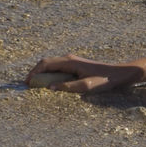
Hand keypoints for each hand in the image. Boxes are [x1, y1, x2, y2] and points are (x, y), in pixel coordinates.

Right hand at [25, 55, 142, 93]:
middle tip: (28, 86)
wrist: (119, 74)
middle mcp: (69, 59)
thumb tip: (49, 87)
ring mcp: (72, 61)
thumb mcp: (86, 86)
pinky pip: (58, 68)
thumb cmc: (105, 80)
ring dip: (42, 74)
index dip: (34, 72)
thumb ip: (67, 87)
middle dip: (35, 73)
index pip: (45, 64)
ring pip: (51, 65)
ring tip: (36, 86)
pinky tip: (50, 84)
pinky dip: (50, 75)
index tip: (26, 83)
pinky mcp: (76, 65)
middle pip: (46, 63)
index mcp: (70, 62)